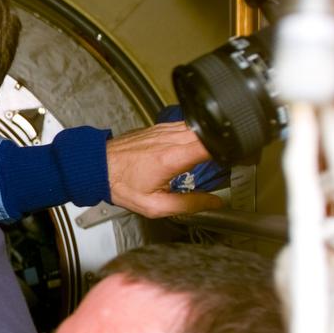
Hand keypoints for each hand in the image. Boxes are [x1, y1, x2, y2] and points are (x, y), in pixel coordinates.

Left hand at [106, 122, 223, 217]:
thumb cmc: (121, 184)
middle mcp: (170, 139)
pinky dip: (196, 135)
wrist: (98, 166)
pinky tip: (193, 148)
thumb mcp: (155, 206)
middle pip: (209, 134)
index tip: (235, 159)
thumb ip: (188, 205)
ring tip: (210, 156)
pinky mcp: (161, 127)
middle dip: (221, 145)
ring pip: (200, 128)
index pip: (210, 145)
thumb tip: (214, 203)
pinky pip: (187, 127)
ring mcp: (165, 130)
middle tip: (226, 160)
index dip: (228, 150)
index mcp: (171, 157)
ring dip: (209, 140)